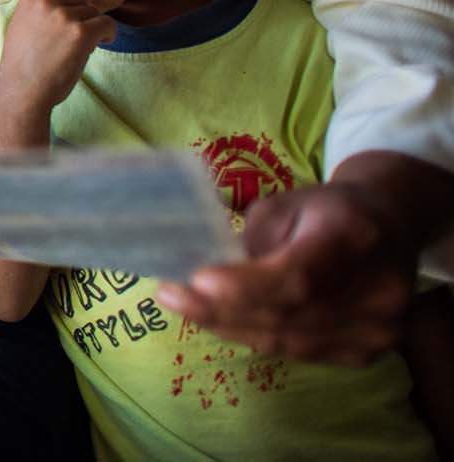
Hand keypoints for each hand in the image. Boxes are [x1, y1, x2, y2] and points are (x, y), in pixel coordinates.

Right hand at [0, 0, 114, 113]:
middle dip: (83, 10)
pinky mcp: (82, 33)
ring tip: (80, 47)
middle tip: (78, 32)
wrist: (23, 91)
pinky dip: (107, 34)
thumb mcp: (21, 28)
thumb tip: (65, 2)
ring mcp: (64, 16)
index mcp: (29, 1)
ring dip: (93, 26)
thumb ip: (39, 11)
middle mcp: (46, 3)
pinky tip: (100, 44)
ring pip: (93, 11)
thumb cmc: (22, 66)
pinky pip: (107, 24)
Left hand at [156, 181, 414, 364]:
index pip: (298, 277)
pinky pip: (298, 353)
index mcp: (355, 238)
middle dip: (220, 309)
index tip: (197, 281)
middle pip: (287, 315)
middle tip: (170, 296)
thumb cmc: (326, 209)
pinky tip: (223, 320)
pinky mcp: (367, 353)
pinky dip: (255, 337)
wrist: (388, 228)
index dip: (246, 287)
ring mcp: (378, 330)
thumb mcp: (286, 205)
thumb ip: (253, 241)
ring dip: (229, 326)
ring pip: (287, 341)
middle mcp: (377, 292)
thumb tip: (208, 278)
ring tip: (186, 308)